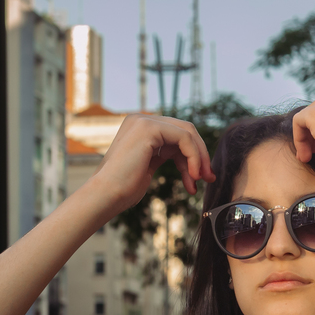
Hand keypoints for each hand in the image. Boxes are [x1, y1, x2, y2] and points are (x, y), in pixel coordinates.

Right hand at [90, 115, 214, 212]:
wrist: (106, 195)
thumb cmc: (123, 188)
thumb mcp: (148, 165)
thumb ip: (164, 154)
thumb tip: (191, 159)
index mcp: (140, 127)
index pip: (177, 134)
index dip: (193, 155)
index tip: (200, 178)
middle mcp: (141, 119)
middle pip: (185, 131)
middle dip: (200, 155)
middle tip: (208, 178)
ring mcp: (144, 121)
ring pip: (187, 133)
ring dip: (199, 158)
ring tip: (200, 180)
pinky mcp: (149, 127)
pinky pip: (184, 138)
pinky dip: (193, 157)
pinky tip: (192, 175)